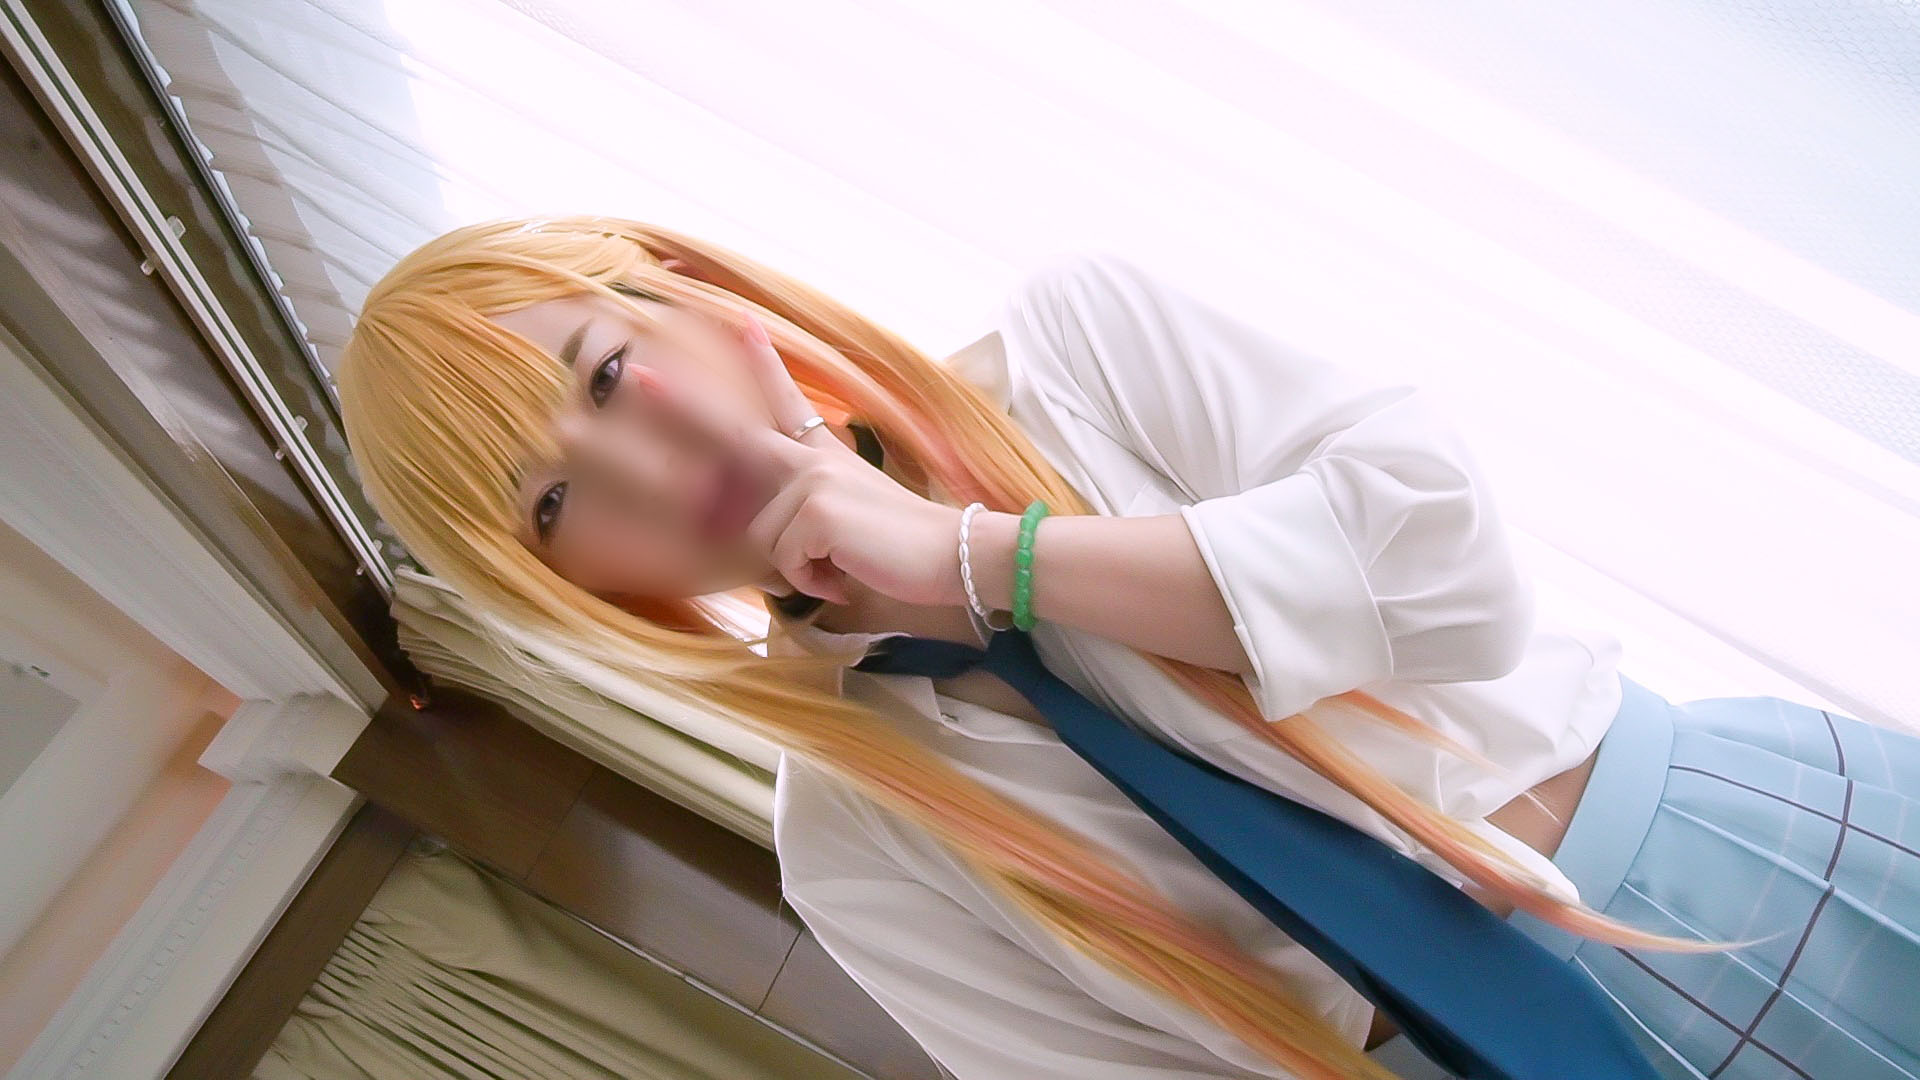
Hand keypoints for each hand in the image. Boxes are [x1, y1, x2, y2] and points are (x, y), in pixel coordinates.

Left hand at [633, 310, 965, 607]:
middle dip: (677, 405)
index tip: (738, 320)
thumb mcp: (850, 522)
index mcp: (822, 455)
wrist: (954, 555)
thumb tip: (777, 540)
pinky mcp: (815, 509)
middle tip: (632, 375)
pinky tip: (850, 569)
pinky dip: (816, 580)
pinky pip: (785, 560)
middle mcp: (810, 458)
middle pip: (732, 432)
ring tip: (846, 563)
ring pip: (764, 538)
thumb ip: (809, 516)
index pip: (787, 400)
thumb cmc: (904, 549)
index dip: (762, 361)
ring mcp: (811, 478)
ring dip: (801, 568)